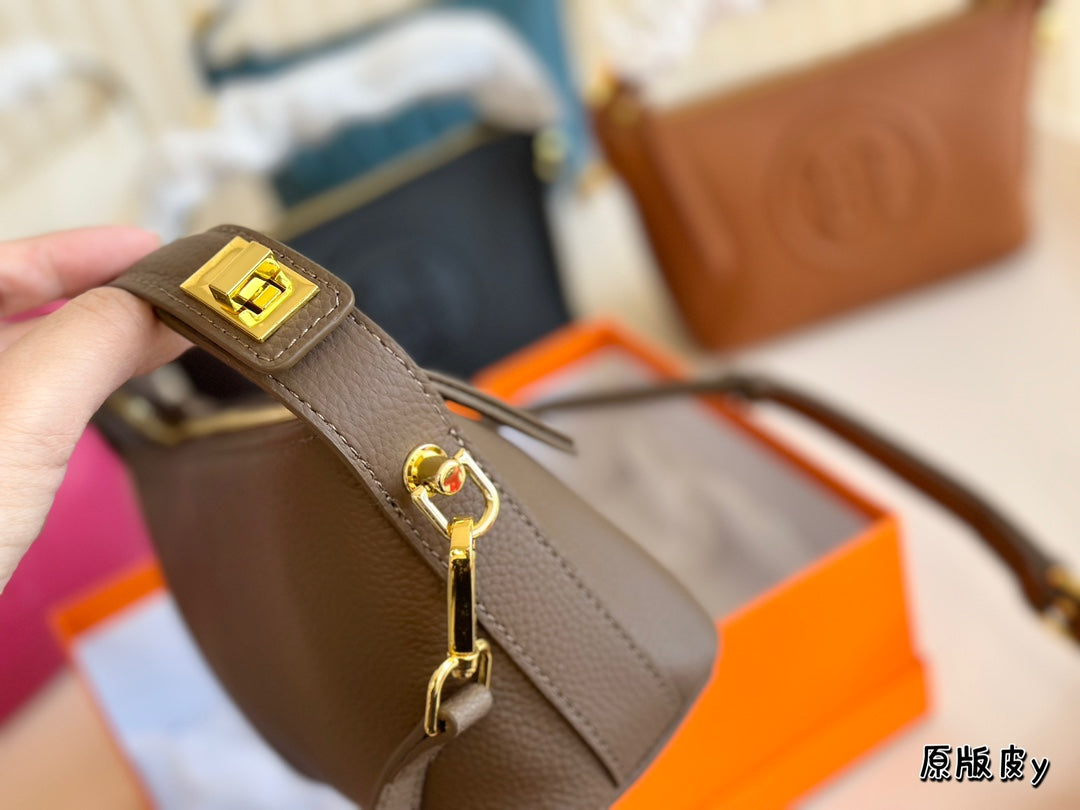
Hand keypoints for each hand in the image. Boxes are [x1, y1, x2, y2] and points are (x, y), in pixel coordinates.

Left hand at [0, 227, 188, 591]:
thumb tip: (153, 303)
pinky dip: (67, 388)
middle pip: (6, 304)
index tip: (152, 248)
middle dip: (94, 292)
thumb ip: (89, 343)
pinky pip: (15, 403)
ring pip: (13, 355)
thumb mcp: (17, 422)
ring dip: (88, 341)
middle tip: (171, 293)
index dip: (81, 248)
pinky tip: (103, 390)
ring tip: (156, 336)